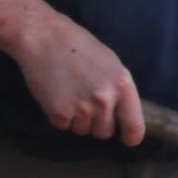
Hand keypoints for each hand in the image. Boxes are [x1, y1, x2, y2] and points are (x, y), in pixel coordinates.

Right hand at [12, 8, 142, 142]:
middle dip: (96, 123)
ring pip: (82, 130)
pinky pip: (63, 126)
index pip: (134, 125)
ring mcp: (82, 107)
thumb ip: (118, 89)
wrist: (43, 37)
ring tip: (69, 93)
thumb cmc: (77, 46)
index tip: (126, 139)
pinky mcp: (59, 112)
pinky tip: (56, 95)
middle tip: (85, 102)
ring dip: (76, 119)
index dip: (130, 136)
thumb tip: (125, 114)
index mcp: (122, 85)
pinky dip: (59, 116)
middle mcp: (105, 99)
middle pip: (105, 132)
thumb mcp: (110, 63)